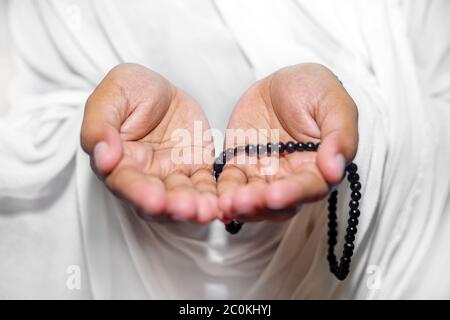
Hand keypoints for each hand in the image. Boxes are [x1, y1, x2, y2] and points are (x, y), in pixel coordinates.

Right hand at [81, 63, 217, 222]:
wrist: (161, 88)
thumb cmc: (130, 90)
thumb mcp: (111, 96)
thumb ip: (100, 126)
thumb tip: (103, 158)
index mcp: (118, 161)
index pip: (125, 183)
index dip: (139, 193)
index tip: (154, 200)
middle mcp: (144, 175)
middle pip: (155, 199)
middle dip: (171, 207)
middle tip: (186, 209)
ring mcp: (171, 174)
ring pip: (181, 196)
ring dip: (194, 206)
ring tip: (207, 210)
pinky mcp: (195, 168)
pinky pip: (204, 185)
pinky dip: (212, 195)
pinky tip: (221, 202)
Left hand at [217, 63, 357, 222]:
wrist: (282, 82)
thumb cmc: (315, 90)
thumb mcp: (334, 103)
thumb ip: (340, 135)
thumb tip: (335, 170)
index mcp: (319, 166)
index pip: (309, 187)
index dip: (294, 193)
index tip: (276, 195)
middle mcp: (292, 177)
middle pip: (279, 202)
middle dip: (261, 205)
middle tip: (243, 203)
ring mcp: (265, 173)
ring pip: (254, 198)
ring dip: (240, 205)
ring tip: (226, 204)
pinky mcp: (241, 165)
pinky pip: (231, 183)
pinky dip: (223, 192)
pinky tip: (215, 201)